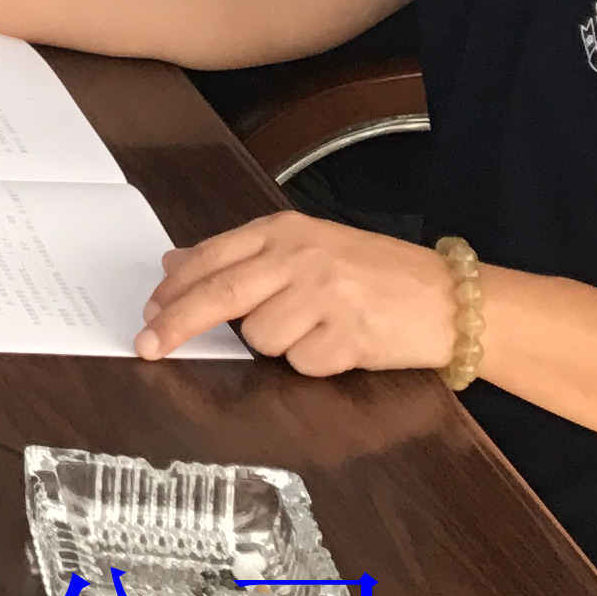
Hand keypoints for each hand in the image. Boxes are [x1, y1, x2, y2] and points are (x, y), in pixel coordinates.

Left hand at [139, 211, 457, 372]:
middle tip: (147, 345)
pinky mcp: (348, 336)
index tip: (147, 312)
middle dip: (176, 323)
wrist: (449, 297)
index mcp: (285, 231)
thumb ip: (244, 256)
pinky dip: (314, 363)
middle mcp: (301, 258)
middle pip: (220, 294)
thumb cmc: (374, 273)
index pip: (212, 259)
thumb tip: (175, 264)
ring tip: (318, 327)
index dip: (174, 290)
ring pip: (261, 338)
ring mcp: (325, 296)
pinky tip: (342, 343)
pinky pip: (302, 364)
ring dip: (278, 345)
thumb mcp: (307, 248)